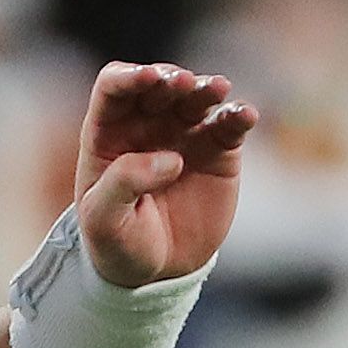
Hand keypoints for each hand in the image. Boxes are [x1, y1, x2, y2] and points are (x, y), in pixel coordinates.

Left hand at [71, 61, 254, 288]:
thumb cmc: (117, 242)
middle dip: (169, 78)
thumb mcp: (104, 220)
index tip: (147, 78)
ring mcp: (185, 134)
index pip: (114, 88)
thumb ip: (123, 184)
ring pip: (197, 96)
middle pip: (160, 84)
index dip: (129, 76)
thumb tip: (170, 159)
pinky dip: (239, 115)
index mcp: (109, 134)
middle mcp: (148, 125)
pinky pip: (231, 124)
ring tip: (215, 89)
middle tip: (180, 84)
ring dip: (206, 88)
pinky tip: (243, 116)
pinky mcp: (219, 149)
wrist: (155, 270)